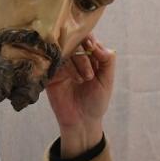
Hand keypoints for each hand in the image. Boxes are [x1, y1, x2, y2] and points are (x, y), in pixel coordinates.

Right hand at [46, 35, 115, 156]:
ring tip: (84, 80)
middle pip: (75, 42)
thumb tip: (97, 44)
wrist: (82, 122)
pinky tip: (74, 80)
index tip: (93, 48)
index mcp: (89, 57)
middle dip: (85, 55)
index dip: (90, 39)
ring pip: (67, 51)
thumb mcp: (107, 80)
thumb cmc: (96, 102)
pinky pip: (56, 62)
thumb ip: (107, 60)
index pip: (87, 38)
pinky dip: (68, 68)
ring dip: (79, 63)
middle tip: (90, 74)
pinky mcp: (52, 75)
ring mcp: (62, 66)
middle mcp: (74, 59)